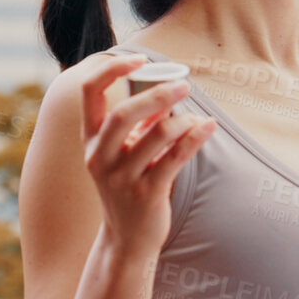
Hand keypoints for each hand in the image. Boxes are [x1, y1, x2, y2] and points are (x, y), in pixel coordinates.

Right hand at [79, 53, 215, 258]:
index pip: (90, 92)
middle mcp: (99, 157)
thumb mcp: (123, 153)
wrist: (127, 239)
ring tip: (198, 119)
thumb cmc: (128, 186)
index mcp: (90, 140)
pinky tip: (208, 127)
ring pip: (156, 135)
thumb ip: (139, 123)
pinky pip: (175, 158)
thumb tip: (166, 93)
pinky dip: (195, 137)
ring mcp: (121, 178)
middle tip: (184, 86)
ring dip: (182, 120)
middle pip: (123, 114)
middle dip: (157, 95)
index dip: (112, 69)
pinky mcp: (147, 194)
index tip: (138, 58)